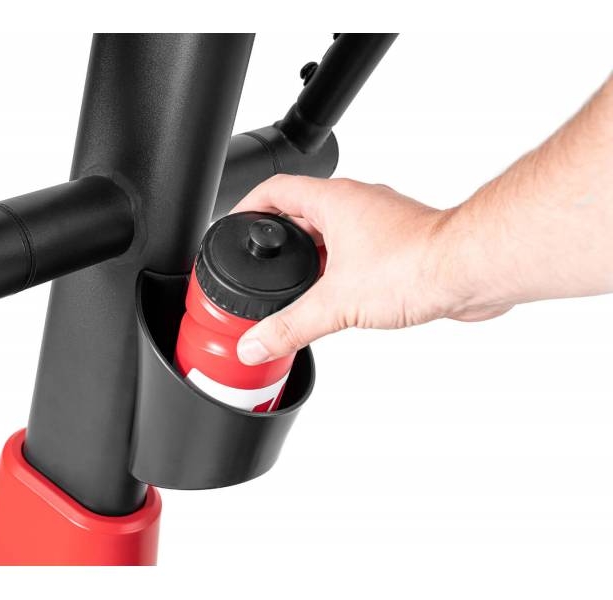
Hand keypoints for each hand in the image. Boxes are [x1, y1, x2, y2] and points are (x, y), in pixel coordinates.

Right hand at [232, 175, 510, 365]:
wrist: (470, 270)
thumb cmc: (415, 264)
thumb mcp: (336, 302)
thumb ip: (290, 326)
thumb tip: (256, 343)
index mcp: (334, 201)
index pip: (276, 189)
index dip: (249, 204)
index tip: (234, 223)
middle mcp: (358, 205)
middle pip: (303, 213)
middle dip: (280, 242)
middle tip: (262, 267)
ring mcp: (381, 223)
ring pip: (334, 234)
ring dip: (314, 258)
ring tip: (297, 289)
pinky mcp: (401, 244)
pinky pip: (360, 251)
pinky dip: (342, 270)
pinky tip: (341, 297)